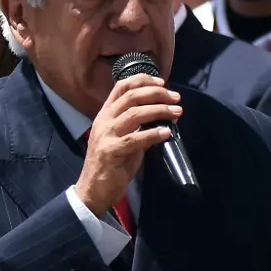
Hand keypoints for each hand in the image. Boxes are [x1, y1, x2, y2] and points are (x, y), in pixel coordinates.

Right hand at [75, 74, 180, 214]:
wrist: (93, 190)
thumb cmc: (111, 165)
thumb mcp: (124, 140)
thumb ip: (138, 128)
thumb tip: (161, 119)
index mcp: (105, 115)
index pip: (121, 88)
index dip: (142, 80)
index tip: (162, 82)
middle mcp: (104, 121)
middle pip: (131, 97)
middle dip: (156, 94)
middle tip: (175, 98)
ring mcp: (105, 135)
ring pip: (134, 114)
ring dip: (159, 110)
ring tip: (176, 112)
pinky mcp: (111, 151)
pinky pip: (135, 138)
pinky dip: (153, 133)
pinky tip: (167, 132)